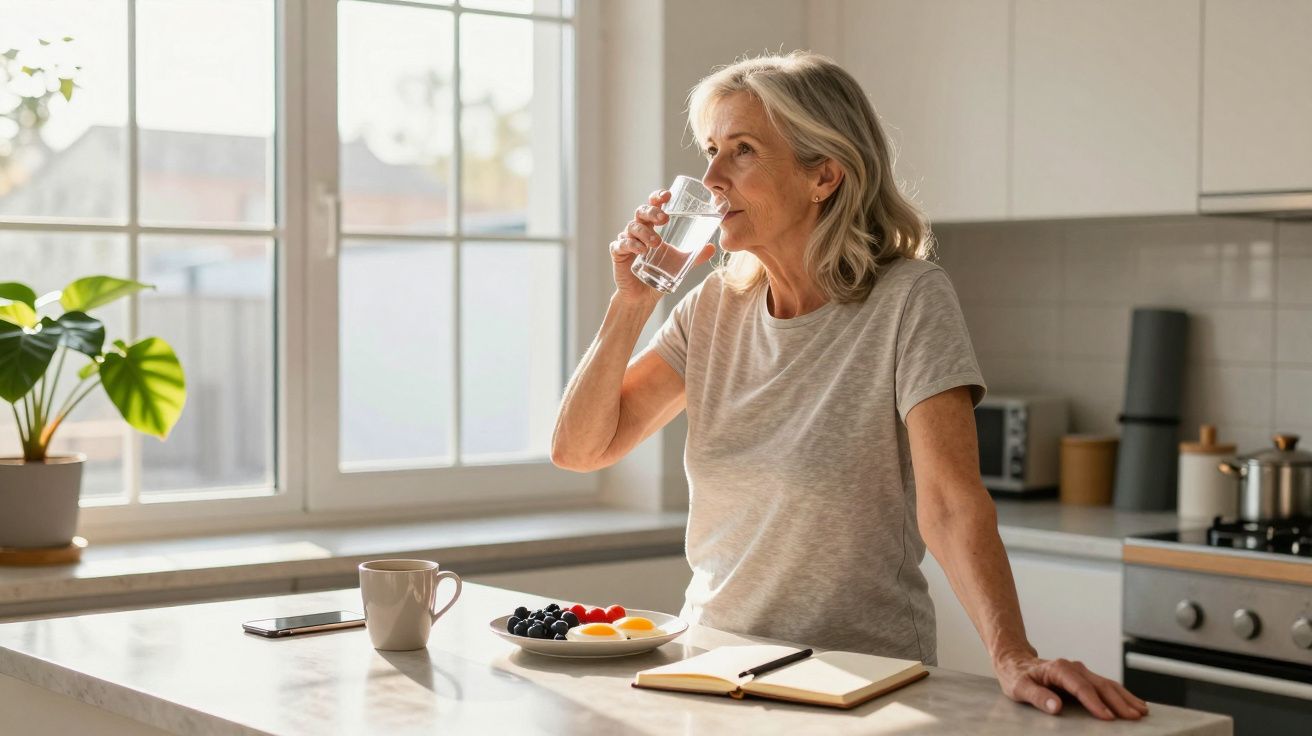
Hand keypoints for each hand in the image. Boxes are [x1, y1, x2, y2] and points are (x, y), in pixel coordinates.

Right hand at [609, 189, 715, 302]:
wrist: (644, 295)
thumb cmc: (659, 273)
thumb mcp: (680, 263)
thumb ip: (694, 255)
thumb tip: (712, 248)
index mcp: (651, 226)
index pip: (652, 205)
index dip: (657, 197)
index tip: (668, 195)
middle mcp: (638, 229)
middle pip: (641, 212)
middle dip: (652, 212)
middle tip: (665, 220)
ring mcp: (626, 239)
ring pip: (632, 227)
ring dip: (645, 232)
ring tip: (657, 243)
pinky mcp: (618, 253)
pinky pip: (622, 244)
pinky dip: (632, 245)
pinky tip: (641, 251)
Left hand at [993, 649, 1148, 720]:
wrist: (1014, 661)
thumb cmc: (1016, 676)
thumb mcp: (1019, 687)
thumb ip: (1037, 696)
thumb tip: (1056, 706)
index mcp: (1059, 669)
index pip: (1081, 688)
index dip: (1095, 703)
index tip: (1108, 718)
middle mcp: (1073, 667)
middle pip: (1100, 685)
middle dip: (1118, 702)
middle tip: (1134, 717)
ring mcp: (1081, 671)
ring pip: (1107, 684)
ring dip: (1125, 697)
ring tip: (1141, 711)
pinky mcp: (1084, 676)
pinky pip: (1106, 685)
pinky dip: (1121, 694)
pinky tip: (1133, 702)